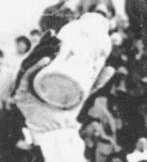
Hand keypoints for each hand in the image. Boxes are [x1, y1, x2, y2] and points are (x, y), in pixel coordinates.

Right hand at [2, 14, 112, 133]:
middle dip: (45, 45)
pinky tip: (45, 60)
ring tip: (56, 48)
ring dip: (41, 52)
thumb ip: (97, 80)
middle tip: (59, 40)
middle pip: (33, 55)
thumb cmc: (68, 108)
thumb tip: (112, 68)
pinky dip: (35, 67)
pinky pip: (26, 76)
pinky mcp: (20, 92)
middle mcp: (29, 75)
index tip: (56, 33)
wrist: (58, 127)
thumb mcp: (84, 91)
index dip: (45, 41)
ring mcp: (23, 83)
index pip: (39, 52)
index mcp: (39, 71)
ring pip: (29, 62)